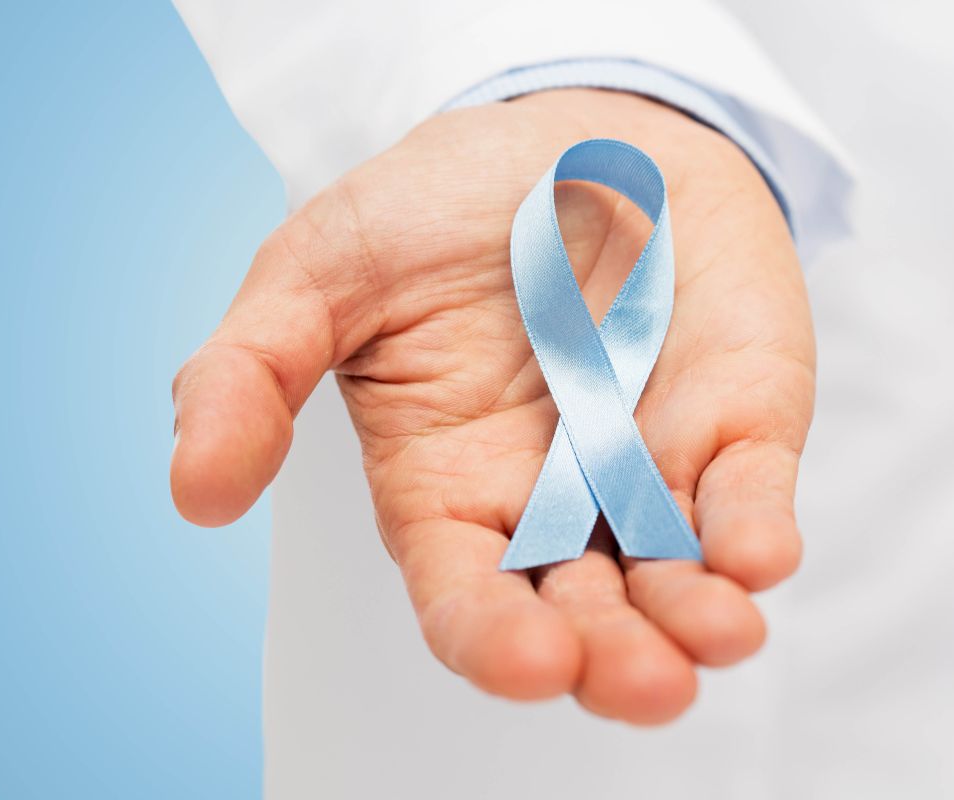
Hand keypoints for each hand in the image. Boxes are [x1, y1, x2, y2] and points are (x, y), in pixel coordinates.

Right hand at [171, 89, 813, 724]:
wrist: (565, 132)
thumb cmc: (434, 212)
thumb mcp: (317, 274)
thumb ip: (250, 374)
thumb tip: (195, 490)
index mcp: (448, 489)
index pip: (467, 596)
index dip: (493, 637)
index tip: (526, 660)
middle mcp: (552, 501)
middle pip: (582, 612)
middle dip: (614, 658)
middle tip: (643, 684)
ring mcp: (648, 469)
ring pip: (676, 575)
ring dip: (699, 618)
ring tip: (717, 636)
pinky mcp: (732, 423)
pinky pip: (747, 490)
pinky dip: (755, 525)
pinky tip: (757, 553)